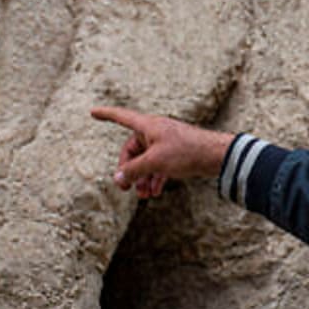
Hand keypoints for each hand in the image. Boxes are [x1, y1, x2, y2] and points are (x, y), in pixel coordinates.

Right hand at [90, 107, 234, 197]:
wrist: (216, 156)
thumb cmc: (186, 152)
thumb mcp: (155, 162)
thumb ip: (134, 170)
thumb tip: (118, 177)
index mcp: (148, 126)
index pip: (122, 117)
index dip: (106, 115)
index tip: (92, 112)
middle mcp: (155, 131)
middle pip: (132, 150)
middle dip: (128, 170)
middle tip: (125, 188)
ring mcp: (166, 142)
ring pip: (146, 160)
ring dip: (142, 178)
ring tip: (143, 196)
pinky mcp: (176, 153)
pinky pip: (159, 165)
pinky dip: (155, 178)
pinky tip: (155, 192)